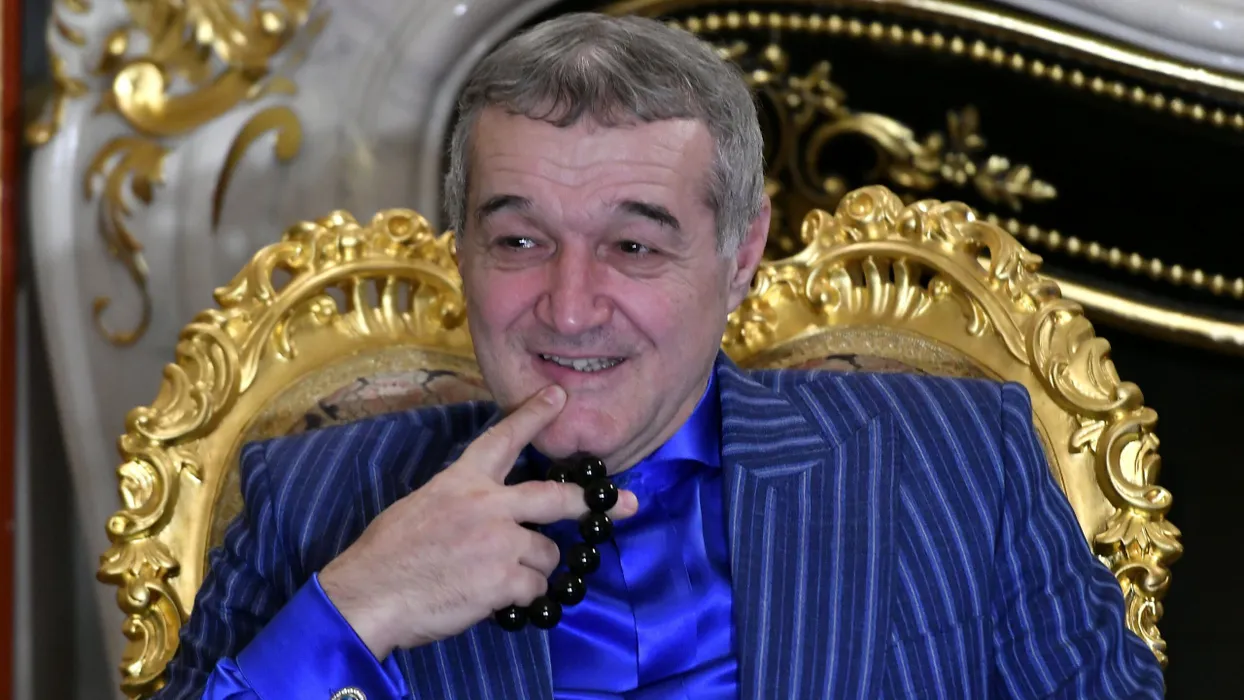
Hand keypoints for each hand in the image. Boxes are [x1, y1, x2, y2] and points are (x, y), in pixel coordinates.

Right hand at [319, 385, 638, 658]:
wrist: (370, 593)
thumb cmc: (388, 554)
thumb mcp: (424, 506)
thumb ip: (464, 502)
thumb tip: (490, 514)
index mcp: (463, 481)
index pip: (504, 438)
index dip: (534, 415)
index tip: (559, 396)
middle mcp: (487, 504)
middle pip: (556, 497)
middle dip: (590, 503)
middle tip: (627, 504)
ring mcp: (499, 541)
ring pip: (547, 553)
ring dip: (532, 569)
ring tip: (496, 579)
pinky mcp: (504, 578)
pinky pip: (536, 587)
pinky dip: (522, 597)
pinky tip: (494, 599)